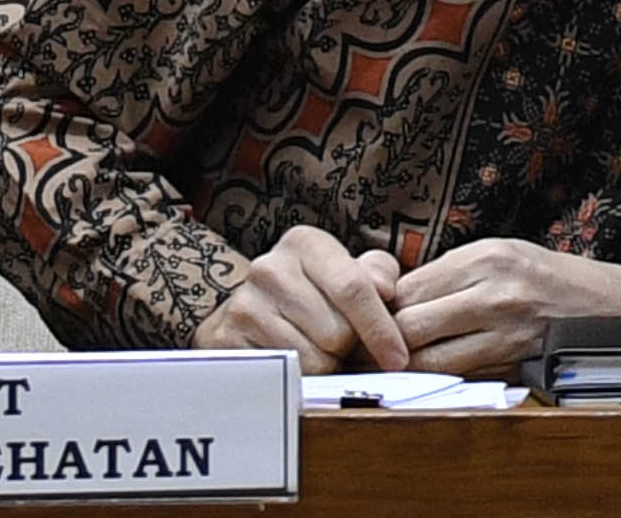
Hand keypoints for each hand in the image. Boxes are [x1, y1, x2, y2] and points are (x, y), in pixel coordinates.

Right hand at [198, 228, 414, 370]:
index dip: (380, 329)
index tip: (397, 359)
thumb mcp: (347, 270)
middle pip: (334, 332)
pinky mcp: (223, 340)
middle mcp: (269, 267)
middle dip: (347, 348)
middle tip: (340, 344)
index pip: (354, 289)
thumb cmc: (312, 289)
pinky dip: (295, 377)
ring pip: (309, 359)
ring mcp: (242, 304)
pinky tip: (293, 362)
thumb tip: (387, 291)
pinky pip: (279, 376)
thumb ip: (378, 273)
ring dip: (323, 365)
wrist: (245, 308)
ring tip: (315, 350)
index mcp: (305, 243)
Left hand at [383, 240, 620, 372]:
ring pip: (425, 360)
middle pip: (409, 327)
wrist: (607, 305)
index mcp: (487, 258)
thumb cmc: (545, 277)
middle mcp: (495, 293)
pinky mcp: (511, 364)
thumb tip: (386, 299)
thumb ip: (446, 275)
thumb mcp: (499, 254)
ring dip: (404, 366)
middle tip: (371, 348)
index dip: (380, 309)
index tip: (371, 318)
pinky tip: (431, 370)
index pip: (406, 290)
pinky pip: (454, 377)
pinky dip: (436, 377)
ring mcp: (505, 332)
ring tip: (396, 362)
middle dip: (384, 342)